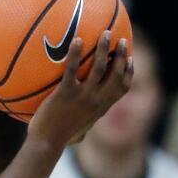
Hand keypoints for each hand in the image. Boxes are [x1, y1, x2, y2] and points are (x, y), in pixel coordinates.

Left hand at [29, 32, 133, 148]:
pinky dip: (75, 54)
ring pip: (99, 68)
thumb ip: (81, 123)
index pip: (122, 88)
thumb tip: (79, 129)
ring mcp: (83, 97)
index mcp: (101, 107)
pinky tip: (76, 40)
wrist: (46, 144)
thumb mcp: (77, 130)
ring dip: (104, 49)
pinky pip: (72, 69)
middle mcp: (97, 101)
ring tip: (104, 33)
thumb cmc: (57, 138)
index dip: (129, 73)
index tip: (131, 60)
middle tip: (122, 40)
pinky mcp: (65, 94)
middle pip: (117, 74)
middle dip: (122, 56)